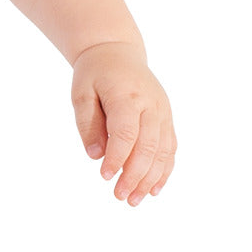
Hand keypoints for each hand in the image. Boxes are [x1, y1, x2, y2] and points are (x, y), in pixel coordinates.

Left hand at [71, 42, 175, 204]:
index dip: (117, 157)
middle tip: (119, 196)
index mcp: (127, 96)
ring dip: (150, 178)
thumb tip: (95, 156)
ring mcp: (163, 112)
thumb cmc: (94, 74)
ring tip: (134, 199)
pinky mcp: (167, 118)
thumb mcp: (81, 93)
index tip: (105, 176)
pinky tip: (154, 189)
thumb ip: (87, 124)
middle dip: (134, 175)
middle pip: (148, 146)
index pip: (126, 132)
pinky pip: (170, 147)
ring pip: (163, 151)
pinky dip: (164, 170)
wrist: (117, 52)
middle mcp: (151, 105)